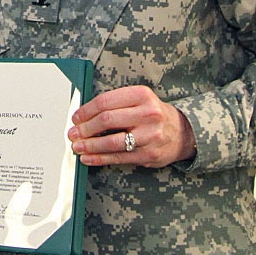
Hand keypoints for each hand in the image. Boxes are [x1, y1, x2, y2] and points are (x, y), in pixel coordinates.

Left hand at [67, 85, 195, 167]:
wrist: (182, 132)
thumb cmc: (152, 115)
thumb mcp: (138, 100)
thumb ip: (114, 104)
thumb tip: (83, 116)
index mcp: (141, 95)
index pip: (105, 102)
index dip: (86, 111)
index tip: (75, 118)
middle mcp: (148, 114)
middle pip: (107, 120)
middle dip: (85, 129)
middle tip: (73, 134)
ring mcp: (150, 135)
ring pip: (111, 142)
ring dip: (90, 146)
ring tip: (77, 147)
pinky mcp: (149, 154)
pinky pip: (119, 157)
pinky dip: (100, 159)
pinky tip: (89, 158)